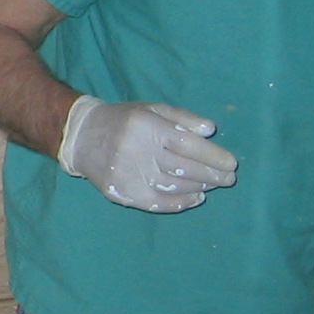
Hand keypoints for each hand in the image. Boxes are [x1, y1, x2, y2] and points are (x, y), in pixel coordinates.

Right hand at [57, 96, 237, 212]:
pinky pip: (158, 203)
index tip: (231, 164)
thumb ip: (183, 118)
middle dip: (212, 175)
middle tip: (228, 178)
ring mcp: (128, 175)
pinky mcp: (122, 193)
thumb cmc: (124, 121)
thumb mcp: (152, 109)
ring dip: (199, 187)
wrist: (81, 137)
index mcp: (146, 127)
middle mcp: (137, 151)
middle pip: (184, 168)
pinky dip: (181, 203)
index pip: (188, 145)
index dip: (213, 156)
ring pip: (174, 187)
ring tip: (212, 185)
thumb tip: (211, 131)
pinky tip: (195, 197)